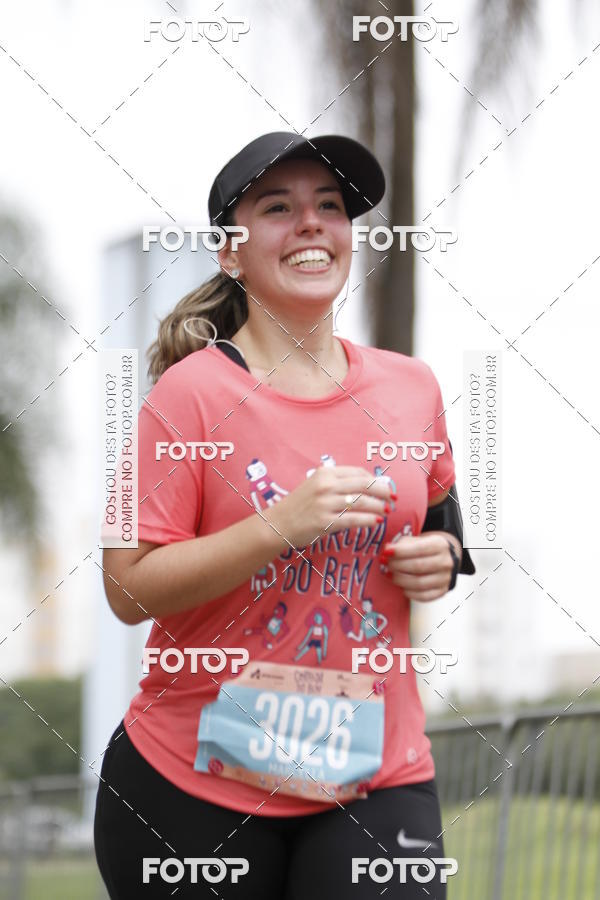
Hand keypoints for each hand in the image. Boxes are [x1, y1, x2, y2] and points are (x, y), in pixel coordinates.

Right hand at [265, 466, 393, 548]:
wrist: (278, 523)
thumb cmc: (299, 505)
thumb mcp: (315, 485)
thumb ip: (337, 483)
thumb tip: (367, 485)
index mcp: (325, 473)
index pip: (358, 473)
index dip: (376, 480)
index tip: (385, 487)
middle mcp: (326, 485)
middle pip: (364, 485)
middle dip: (383, 492)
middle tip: (393, 499)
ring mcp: (325, 504)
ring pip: (362, 502)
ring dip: (379, 507)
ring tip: (387, 511)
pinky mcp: (325, 522)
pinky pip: (353, 520)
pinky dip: (368, 520)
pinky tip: (376, 522)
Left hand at [380, 532, 460, 601]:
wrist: (441, 559)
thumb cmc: (423, 549)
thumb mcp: (414, 541)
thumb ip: (401, 545)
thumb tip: (387, 550)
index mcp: (439, 545)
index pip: (419, 549)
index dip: (400, 552)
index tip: (386, 552)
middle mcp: (445, 562)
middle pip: (418, 566)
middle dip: (397, 566)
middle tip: (386, 564)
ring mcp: (445, 578)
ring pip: (419, 583)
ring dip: (400, 580)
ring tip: (391, 575)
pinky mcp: (442, 591)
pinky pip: (423, 596)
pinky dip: (409, 592)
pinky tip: (401, 586)